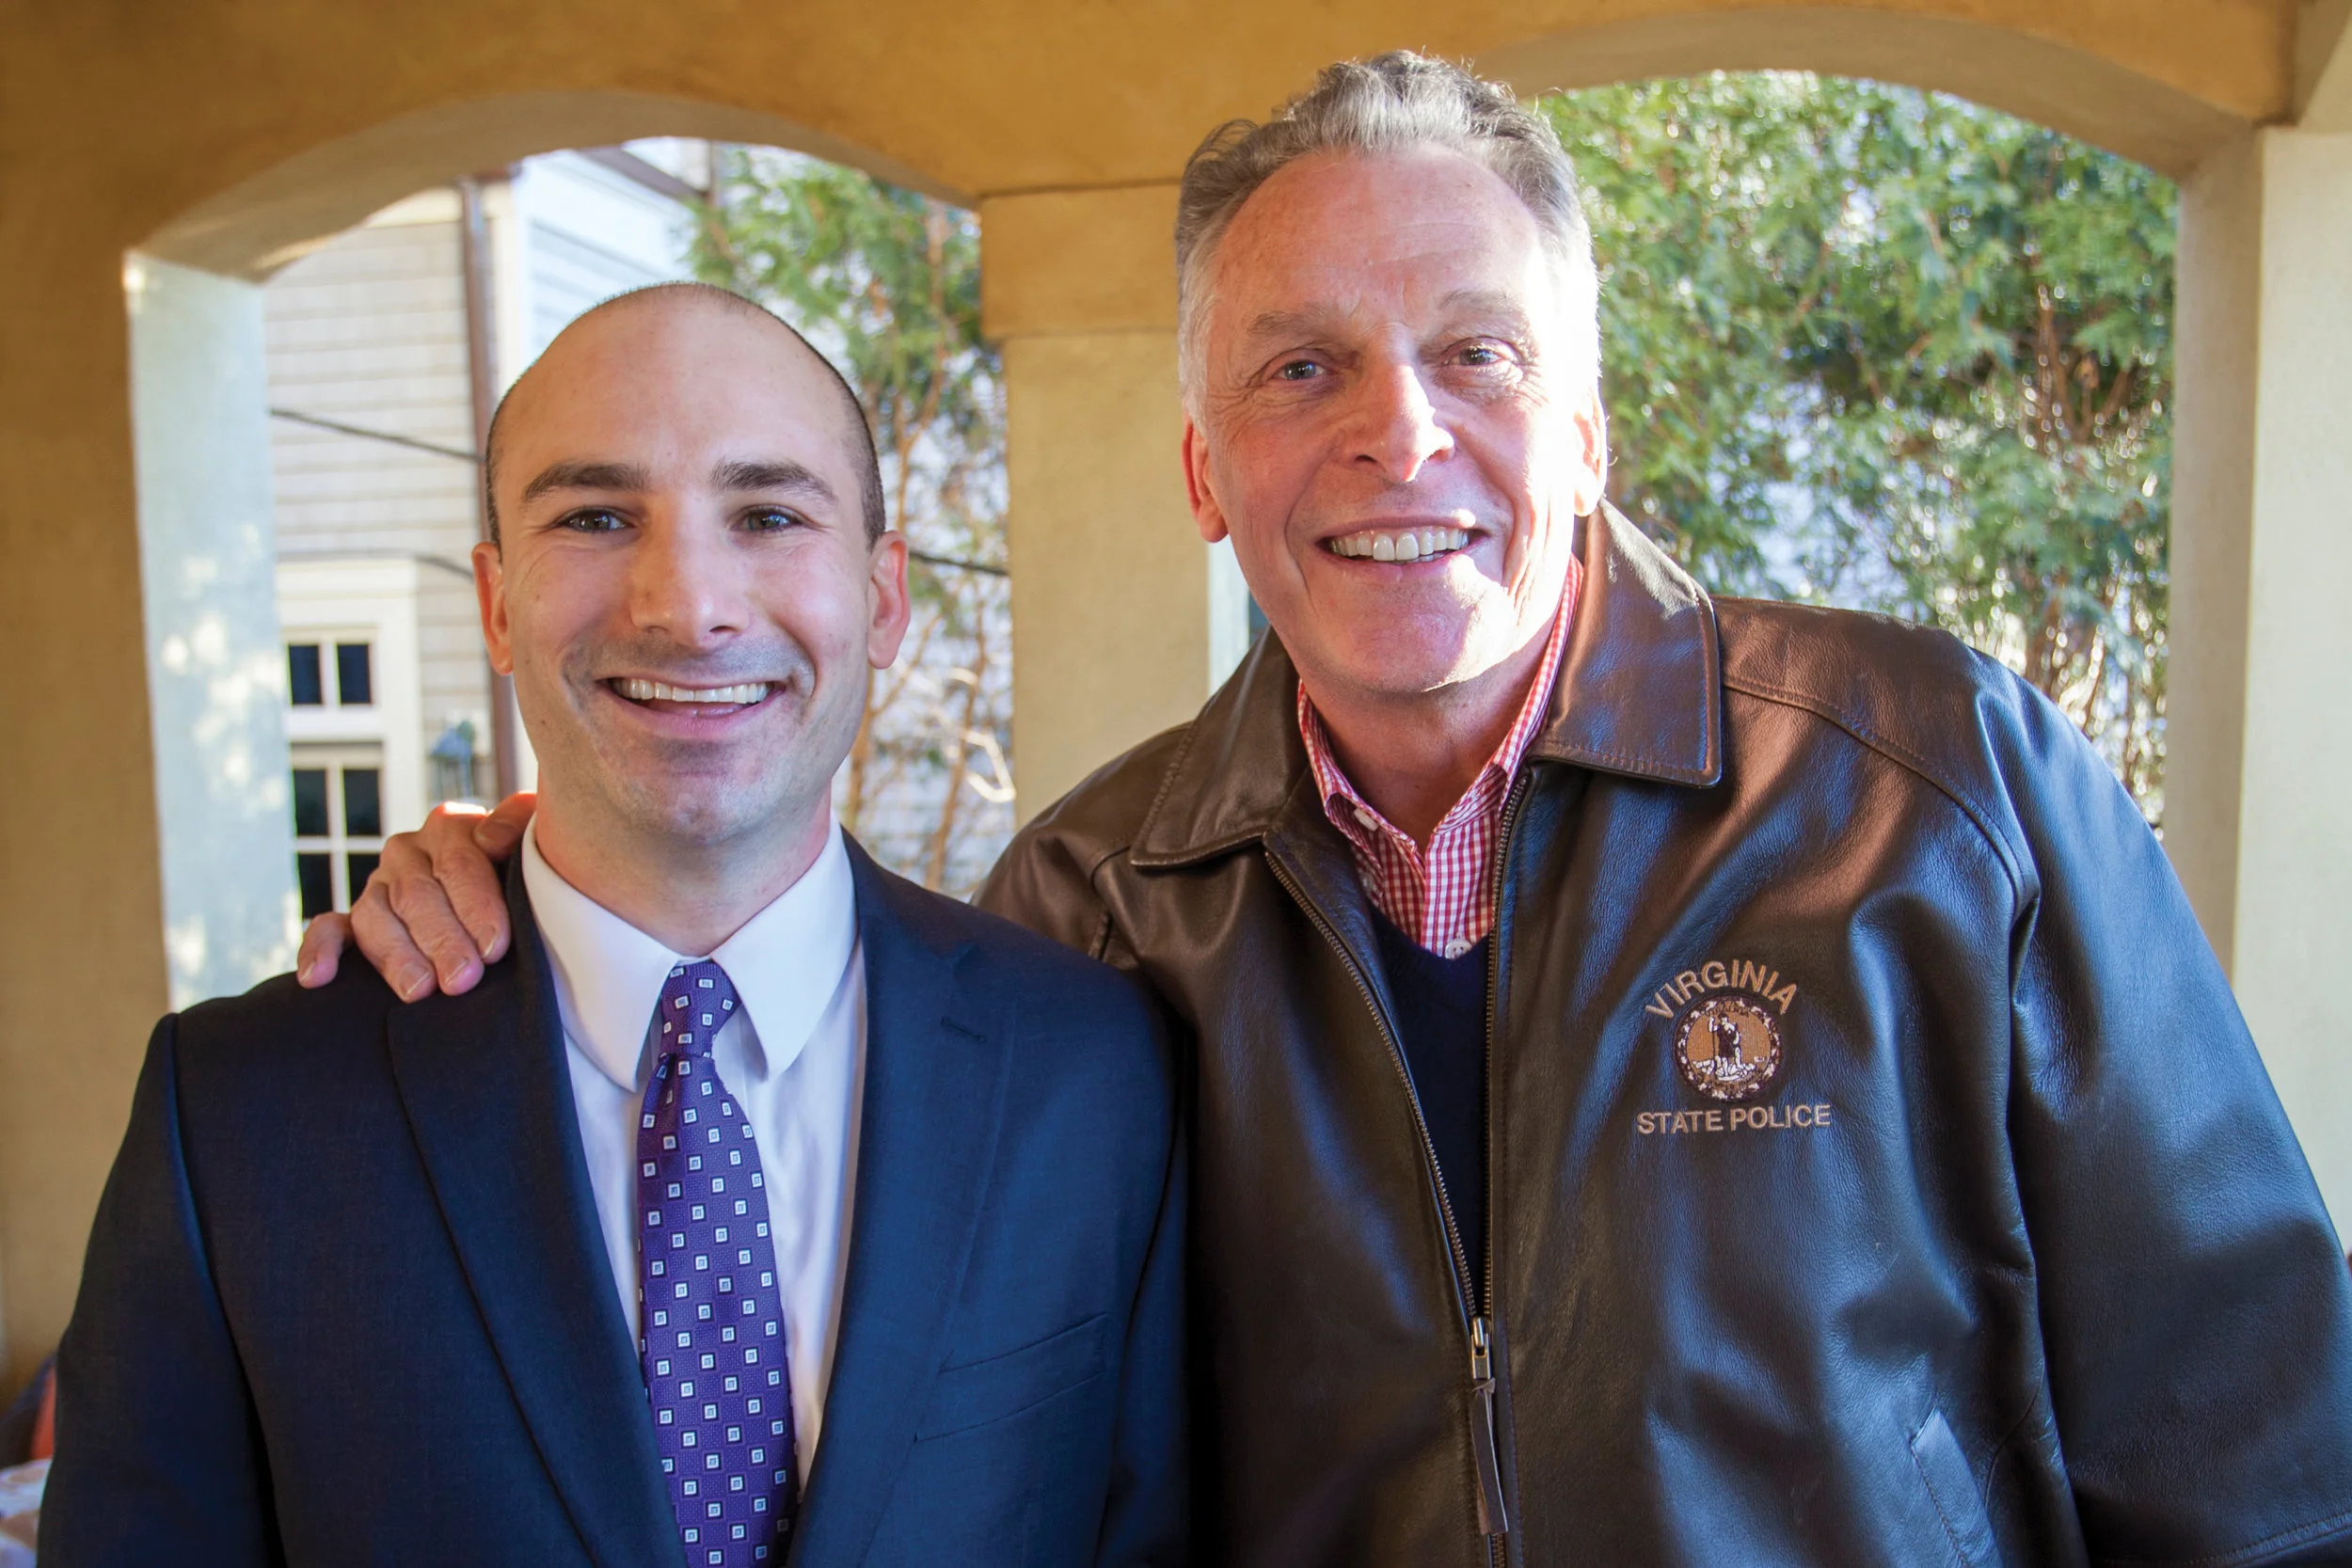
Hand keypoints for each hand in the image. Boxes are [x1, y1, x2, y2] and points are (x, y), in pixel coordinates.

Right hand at [296, 793, 536, 998]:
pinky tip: (318, 977)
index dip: (477, 906)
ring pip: (375, 917)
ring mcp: (377, 887)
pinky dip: (318, 951)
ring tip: (420, 991)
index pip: (459, 863)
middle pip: (418, 895)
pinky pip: (328, 930)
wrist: (511, 901)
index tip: (496, 947)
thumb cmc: (529, 876)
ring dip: (397, 956)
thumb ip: (521, 823)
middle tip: (463, 980)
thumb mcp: (536, 842)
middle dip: (442, 940)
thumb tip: (492, 839)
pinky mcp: (353, 922)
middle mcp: (408, 853)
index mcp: (450, 828)